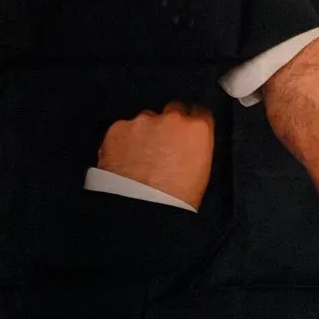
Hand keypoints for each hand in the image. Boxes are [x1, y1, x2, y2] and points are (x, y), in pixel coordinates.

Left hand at [97, 103, 214, 208]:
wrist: (142, 209)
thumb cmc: (179, 199)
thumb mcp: (201, 171)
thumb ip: (195, 148)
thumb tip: (186, 144)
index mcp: (197, 129)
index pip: (200, 112)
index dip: (193, 123)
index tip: (187, 134)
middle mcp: (171, 118)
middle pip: (173, 110)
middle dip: (169, 124)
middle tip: (163, 146)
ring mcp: (142, 121)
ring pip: (145, 120)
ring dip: (145, 133)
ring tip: (139, 157)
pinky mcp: (117, 128)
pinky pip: (123, 130)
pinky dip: (124, 141)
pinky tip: (122, 159)